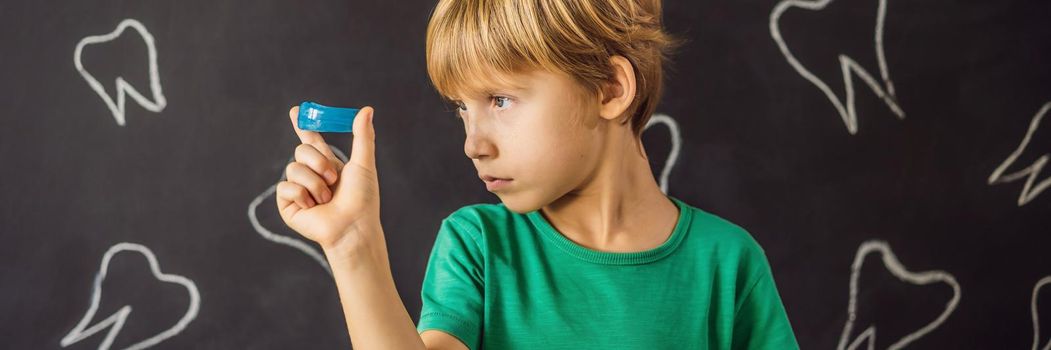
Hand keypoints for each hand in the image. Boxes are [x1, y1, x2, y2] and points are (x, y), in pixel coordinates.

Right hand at [276, 105, 379, 252]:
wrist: (353, 226)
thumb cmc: (362, 199)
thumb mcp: (364, 164)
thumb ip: (362, 136)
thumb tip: (367, 109)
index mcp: (328, 164)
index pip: (312, 141)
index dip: (302, 126)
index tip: (296, 110)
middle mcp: (311, 175)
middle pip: (301, 150)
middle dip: (318, 162)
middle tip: (333, 179)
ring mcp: (298, 189)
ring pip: (293, 168)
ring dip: (315, 183)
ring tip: (326, 199)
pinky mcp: (288, 204)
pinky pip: (286, 187)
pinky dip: (302, 195)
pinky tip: (313, 207)